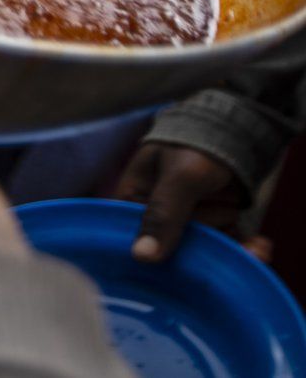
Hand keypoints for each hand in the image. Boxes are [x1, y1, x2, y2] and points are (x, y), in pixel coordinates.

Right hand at [115, 143, 245, 262]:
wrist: (236, 131)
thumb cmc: (198, 147)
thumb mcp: (181, 179)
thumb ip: (163, 215)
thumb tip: (142, 257)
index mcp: (131, 200)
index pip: (137, 239)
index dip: (164, 249)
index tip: (192, 248)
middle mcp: (154, 216)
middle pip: (175, 248)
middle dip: (207, 237)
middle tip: (223, 210)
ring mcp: (184, 223)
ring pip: (203, 250)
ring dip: (230, 243)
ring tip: (244, 226)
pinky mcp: (211, 227)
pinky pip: (222, 248)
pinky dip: (243, 248)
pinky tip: (259, 245)